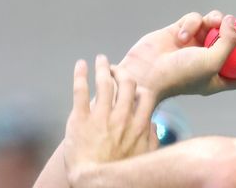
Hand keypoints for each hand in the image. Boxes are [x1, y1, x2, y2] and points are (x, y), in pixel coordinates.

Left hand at [64, 55, 157, 185]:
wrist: (94, 182)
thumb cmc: (120, 172)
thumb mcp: (145, 156)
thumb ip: (151, 138)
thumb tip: (154, 125)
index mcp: (138, 124)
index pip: (144, 94)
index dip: (139, 86)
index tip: (132, 84)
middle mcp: (122, 116)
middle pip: (126, 83)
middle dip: (122, 72)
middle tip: (115, 69)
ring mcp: (101, 116)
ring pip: (105, 82)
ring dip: (103, 67)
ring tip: (101, 59)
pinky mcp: (80, 119)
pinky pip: (80, 91)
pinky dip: (80, 75)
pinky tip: (80, 65)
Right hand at [117, 12, 235, 101]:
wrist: (145, 72)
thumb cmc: (180, 74)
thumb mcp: (213, 62)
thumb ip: (229, 42)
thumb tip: (234, 22)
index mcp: (215, 78)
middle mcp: (204, 62)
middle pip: (229, 44)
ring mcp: (191, 46)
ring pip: (212, 25)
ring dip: (212, 21)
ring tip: (208, 25)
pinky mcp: (178, 32)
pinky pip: (194, 20)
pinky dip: (192, 23)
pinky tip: (182, 34)